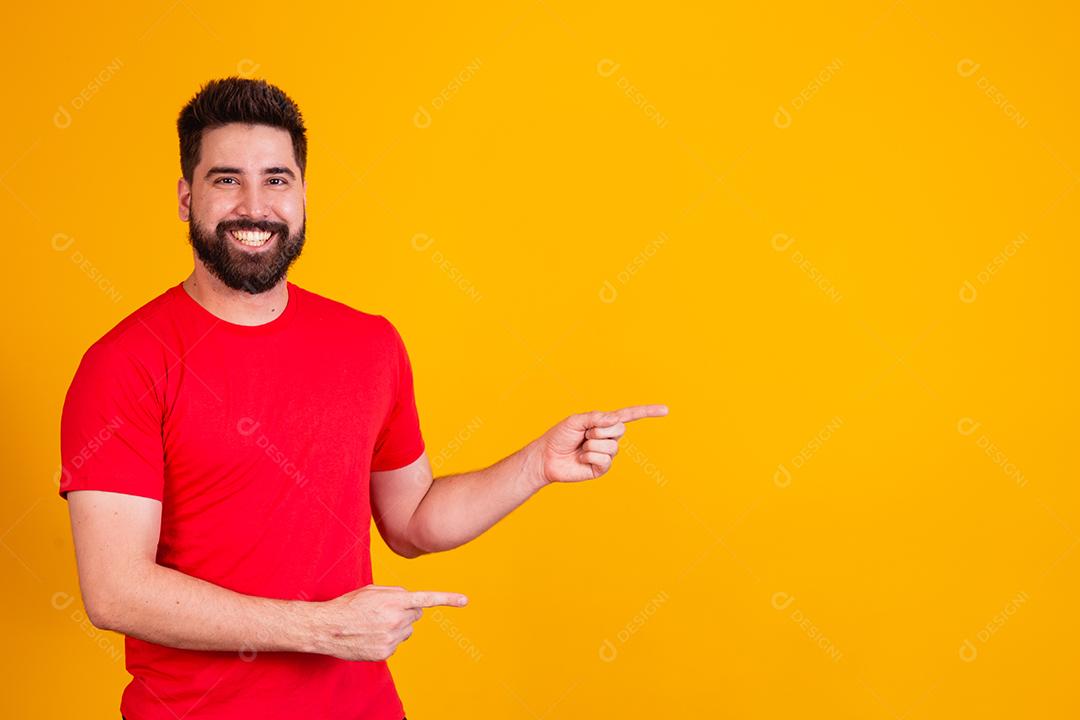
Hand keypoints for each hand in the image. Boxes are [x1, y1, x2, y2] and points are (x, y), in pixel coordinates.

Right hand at [314, 584, 467, 660]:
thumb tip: (411, 600)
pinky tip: (371, 636)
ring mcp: (391, 638)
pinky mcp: (386, 652)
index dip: (447, 599)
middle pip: (415, 614)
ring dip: (397, 625)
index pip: (425, 599)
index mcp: (394, 601)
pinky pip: (396, 643)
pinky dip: (388, 639)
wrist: (328, 628)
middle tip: (385, 611)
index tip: (464, 600)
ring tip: (375, 624)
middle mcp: (396, 620)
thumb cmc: (349, 605)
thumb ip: (396, 593)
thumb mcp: (372, 590)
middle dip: (406, 611)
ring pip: (407, 630)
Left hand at [535, 404, 668, 484]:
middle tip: (584, 435)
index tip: (666, 410)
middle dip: (599, 430)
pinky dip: (589, 457)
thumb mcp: (576, 420)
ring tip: (580, 448)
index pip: (630, 416)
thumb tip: (615, 419)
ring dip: (591, 445)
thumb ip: (596, 417)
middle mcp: (609, 438)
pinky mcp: (602, 468)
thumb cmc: (560, 436)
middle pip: (620, 429)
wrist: (547, 457)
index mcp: (605, 423)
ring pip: (611, 446)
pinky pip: (604, 459)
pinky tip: (581, 459)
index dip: (648, 412)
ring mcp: (607, 454)